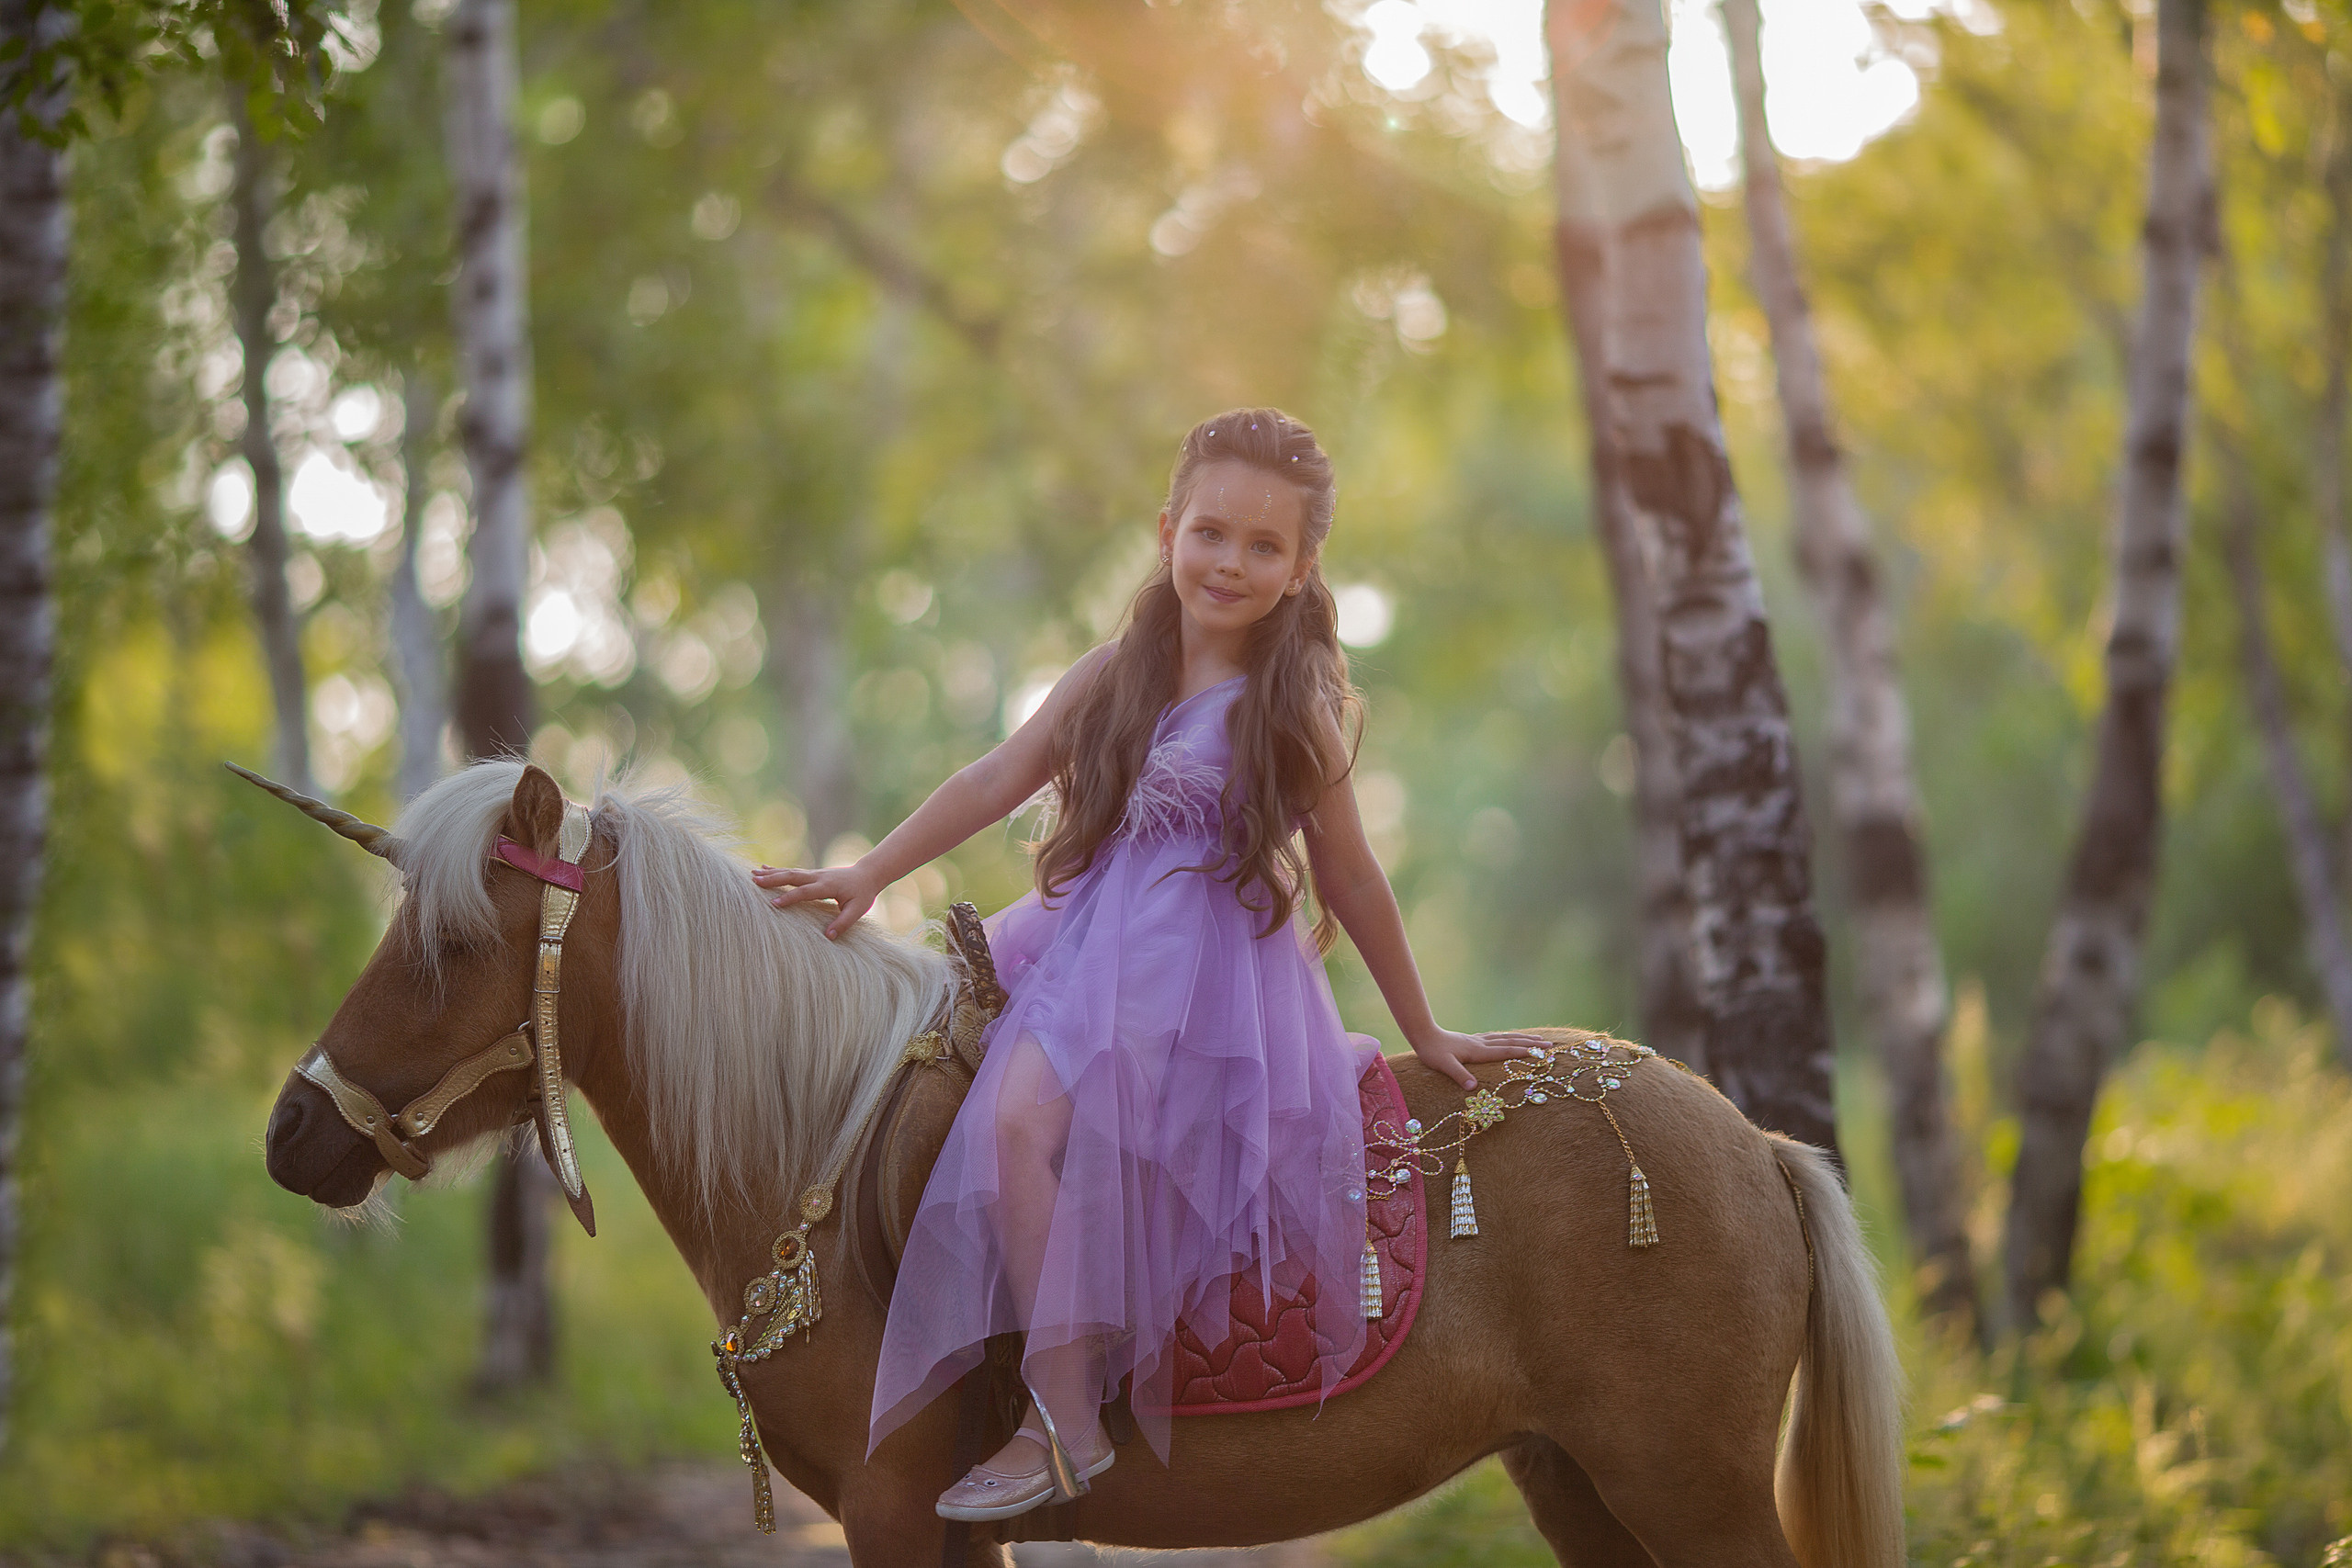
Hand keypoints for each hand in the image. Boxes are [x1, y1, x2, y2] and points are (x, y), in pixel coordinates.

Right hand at [752, 861, 882, 939]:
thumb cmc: (863, 893)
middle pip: (793, 876)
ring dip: (772, 873)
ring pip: (790, 872)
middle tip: (755, 882)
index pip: (805, 892)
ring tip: (753, 874)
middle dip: (773, 879)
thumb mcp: (858, 910)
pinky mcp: (813, 874)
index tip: (773, 903)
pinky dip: (778, 870)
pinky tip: (765, 868)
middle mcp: (818, 877)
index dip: (790, 897)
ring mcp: (814, 874)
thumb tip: (828, 936)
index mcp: (828, 886)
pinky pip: (793, 872)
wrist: (868, 874)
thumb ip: (843, 923)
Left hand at [1410, 1028, 1547, 1091]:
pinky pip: (1496, 1037)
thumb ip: (1459, 1075)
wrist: (1423, 1034)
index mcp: (1478, 1051)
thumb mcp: (1444, 1065)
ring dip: (1522, 1039)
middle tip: (1550, 1045)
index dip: (1524, 1052)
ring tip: (1538, 1038)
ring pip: (1505, 1038)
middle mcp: (1481, 1043)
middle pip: (1510, 1042)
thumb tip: (1473, 1087)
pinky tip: (1510, 1038)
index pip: (1505, 1051)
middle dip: (1531, 1044)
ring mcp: (1477, 1040)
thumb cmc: (1432, 1052)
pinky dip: (1508, 1037)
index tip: (1542, 1053)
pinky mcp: (1472, 1040)